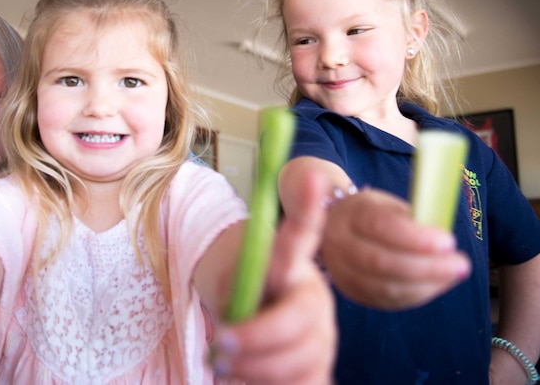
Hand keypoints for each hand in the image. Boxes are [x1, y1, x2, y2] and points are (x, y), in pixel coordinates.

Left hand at [212, 171, 335, 384]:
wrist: (245, 309)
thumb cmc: (236, 287)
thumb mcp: (228, 277)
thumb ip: (236, 287)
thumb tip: (235, 316)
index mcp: (293, 266)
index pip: (302, 235)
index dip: (308, 208)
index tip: (312, 176)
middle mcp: (315, 300)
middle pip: (300, 323)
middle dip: (258, 339)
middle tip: (219, 343)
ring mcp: (320, 337)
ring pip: (300, 362)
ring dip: (256, 369)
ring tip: (222, 363)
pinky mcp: (316, 368)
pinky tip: (246, 379)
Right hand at [321, 187, 470, 308]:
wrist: (335, 227)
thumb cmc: (373, 214)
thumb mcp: (388, 205)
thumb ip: (412, 220)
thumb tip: (444, 243)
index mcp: (351, 212)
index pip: (380, 226)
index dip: (415, 238)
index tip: (448, 242)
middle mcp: (339, 243)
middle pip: (381, 261)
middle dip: (427, 267)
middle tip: (461, 264)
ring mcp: (342, 271)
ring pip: (384, 287)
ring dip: (426, 285)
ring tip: (454, 275)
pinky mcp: (351, 292)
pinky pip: (386, 300)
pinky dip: (417, 295)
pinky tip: (437, 284)